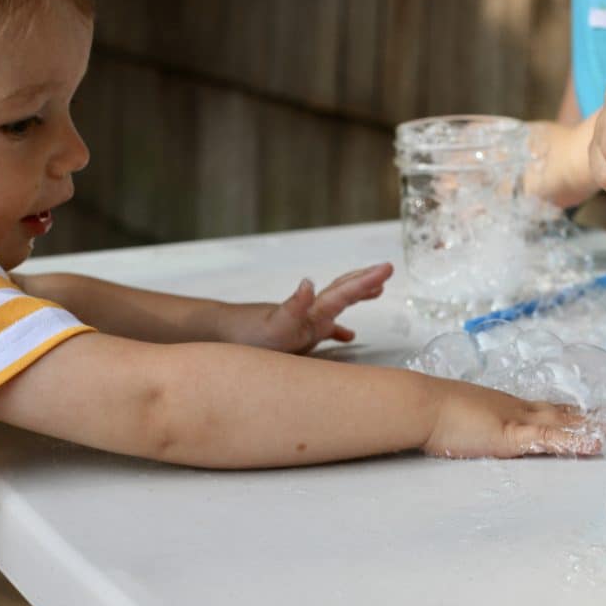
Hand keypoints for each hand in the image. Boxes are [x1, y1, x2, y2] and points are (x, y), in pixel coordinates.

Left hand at [219, 262, 393, 353]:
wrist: (217, 336)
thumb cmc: (244, 334)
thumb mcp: (273, 324)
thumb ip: (294, 306)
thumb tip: (309, 284)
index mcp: (311, 313)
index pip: (344, 293)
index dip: (365, 282)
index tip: (385, 269)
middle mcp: (310, 314)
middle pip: (342, 293)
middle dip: (365, 282)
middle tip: (388, 269)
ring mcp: (303, 324)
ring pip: (336, 306)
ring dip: (356, 297)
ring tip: (376, 290)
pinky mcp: (295, 337)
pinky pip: (323, 331)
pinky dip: (337, 332)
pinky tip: (347, 337)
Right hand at [424, 378, 600, 457]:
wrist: (418, 405)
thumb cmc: (426, 413)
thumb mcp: (451, 420)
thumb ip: (463, 426)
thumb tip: (458, 432)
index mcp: (500, 406)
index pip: (540, 408)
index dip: (565, 411)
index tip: (585, 412)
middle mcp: (513, 408)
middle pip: (560, 411)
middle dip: (590, 416)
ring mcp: (514, 420)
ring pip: (563, 422)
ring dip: (593, 426)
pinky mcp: (511, 435)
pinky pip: (550, 438)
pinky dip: (575, 440)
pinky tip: (597, 443)